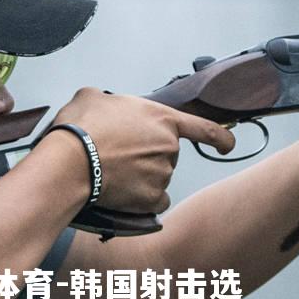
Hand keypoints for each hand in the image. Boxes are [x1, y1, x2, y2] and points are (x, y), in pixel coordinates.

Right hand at [53, 88, 235, 214]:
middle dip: (148, 156)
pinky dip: (142, 200)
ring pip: (159, 178)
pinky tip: (124, 192)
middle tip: (118, 153)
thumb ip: (110, 99)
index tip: (228, 144)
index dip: (220, 138)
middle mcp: (169, 147)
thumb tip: (104, 105)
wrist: (70, 161)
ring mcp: (162, 174)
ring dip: (142, 177)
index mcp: (162, 119)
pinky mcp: (151, 198)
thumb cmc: (81, 128)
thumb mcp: (93, 96)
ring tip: (112, 170)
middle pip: (167, 156)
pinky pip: (154, 202)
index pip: (204, 129)